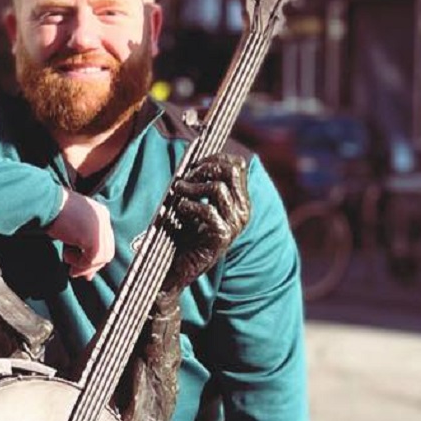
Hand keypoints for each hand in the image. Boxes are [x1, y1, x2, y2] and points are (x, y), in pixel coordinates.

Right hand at [47, 189, 115, 280]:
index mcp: (100, 213)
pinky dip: (80, 264)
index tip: (80, 268)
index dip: (93, 257)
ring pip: (102, 257)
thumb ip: (81, 247)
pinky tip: (66, 256)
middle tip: (74, 272)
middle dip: (91, 265)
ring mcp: (101, 228)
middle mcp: (104, 219)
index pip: (104, 241)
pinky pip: (92, 259)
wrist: (45, 202)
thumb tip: (88, 276)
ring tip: (67, 260)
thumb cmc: (52, 212)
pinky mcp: (94, 238)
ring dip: (84, 265)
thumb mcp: (71, 229)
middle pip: (106, 250)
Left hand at [160, 153, 250, 297]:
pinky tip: (179, 210)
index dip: (214, 158)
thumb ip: (200, 182)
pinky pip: (207, 210)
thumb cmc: (184, 233)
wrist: (179, 269)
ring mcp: (234, 225)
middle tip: (185, 178)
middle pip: (230, 170)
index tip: (194, 164)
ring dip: (192, 186)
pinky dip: (189, 205)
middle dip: (204, 168)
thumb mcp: (196, 203)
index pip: (237, 165)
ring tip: (178, 192)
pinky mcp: (221, 238)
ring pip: (217, 189)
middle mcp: (242, 211)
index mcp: (240, 201)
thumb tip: (192, 151)